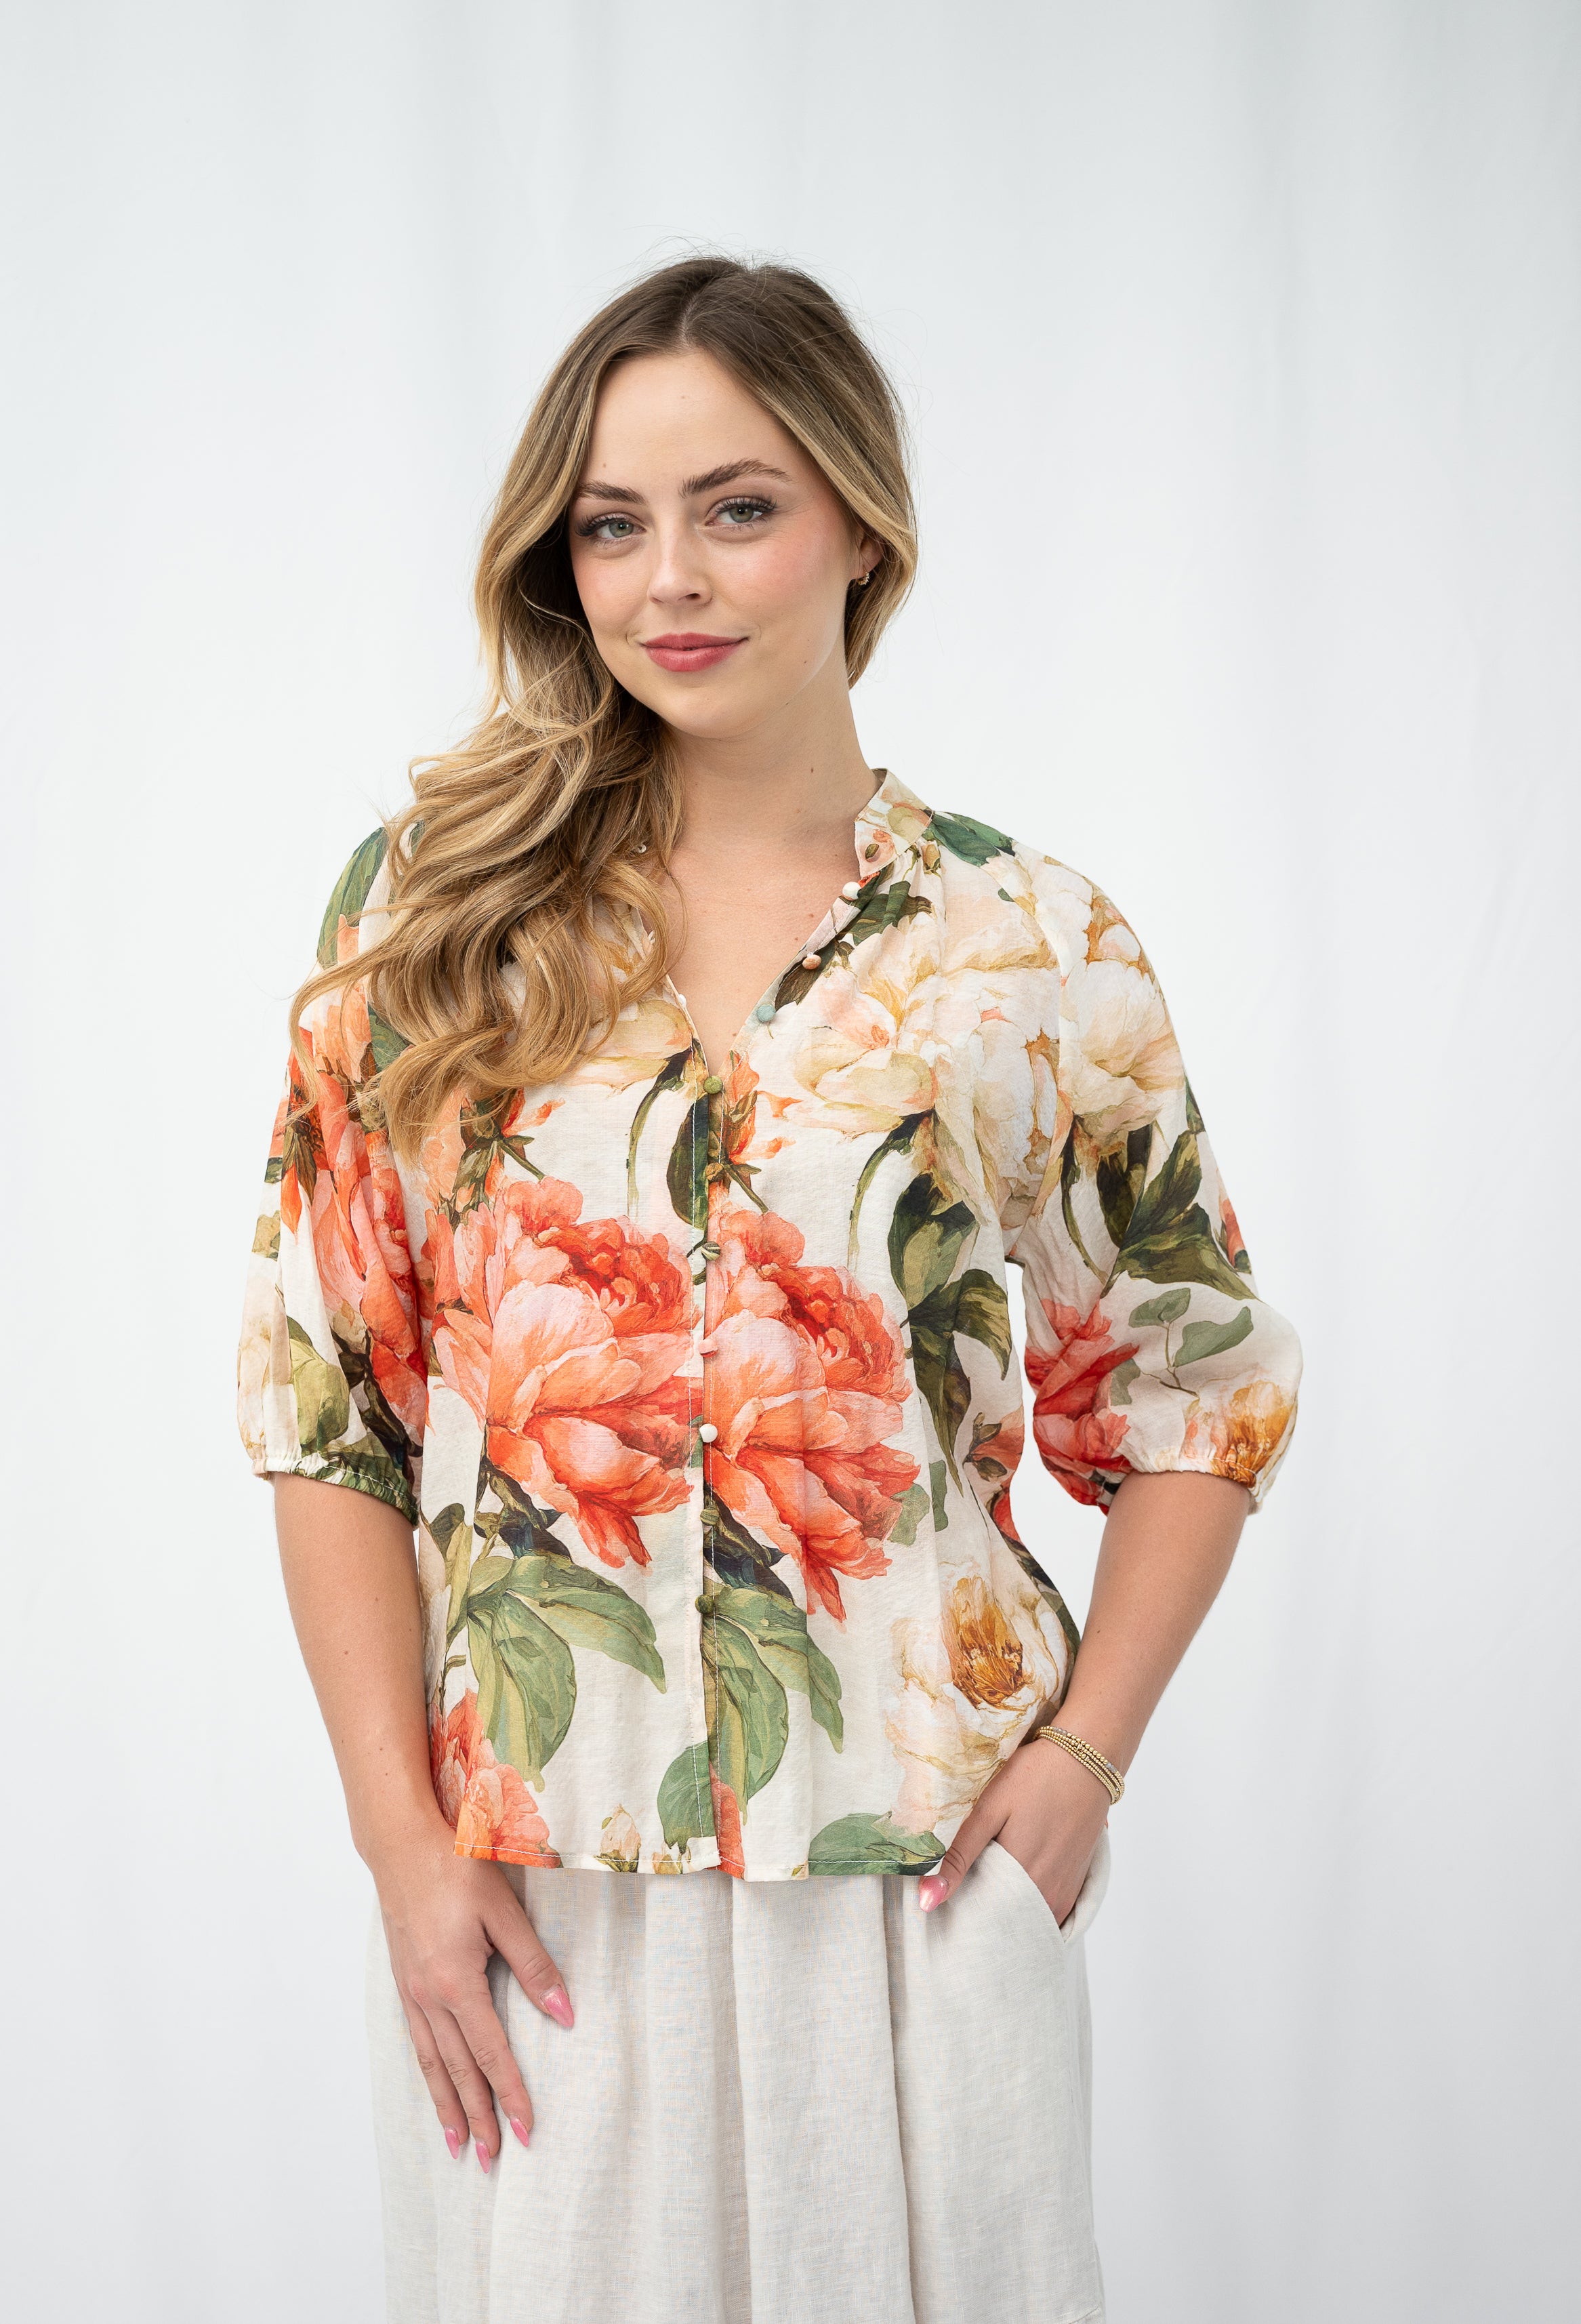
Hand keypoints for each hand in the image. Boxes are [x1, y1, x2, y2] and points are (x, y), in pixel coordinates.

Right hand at [371, 1811, 573, 2169]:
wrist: (401, 1847)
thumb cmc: (456, 1871)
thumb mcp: (504, 1912)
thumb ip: (534, 1966)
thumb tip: (565, 2015)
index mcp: (456, 1983)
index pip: (491, 2054)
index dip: (511, 2094)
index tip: (527, 2130)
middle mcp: (429, 1998)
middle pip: (459, 2071)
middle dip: (479, 2116)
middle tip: (494, 2158)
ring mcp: (411, 1993)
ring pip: (433, 2064)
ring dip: (449, 2106)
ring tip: (460, 2144)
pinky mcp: (404, 1984)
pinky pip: (418, 2043)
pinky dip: (429, 2074)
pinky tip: (437, 2087)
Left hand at [916, 1734, 1110, 1925]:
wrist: (1086, 1761)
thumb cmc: (1035, 1777)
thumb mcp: (990, 1809)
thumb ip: (960, 1856)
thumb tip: (926, 1901)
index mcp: (1016, 1877)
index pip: (978, 1917)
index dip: (959, 1909)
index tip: (944, 1898)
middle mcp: (1044, 1895)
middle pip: (1003, 1921)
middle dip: (981, 1912)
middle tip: (966, 1885)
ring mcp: (1064, 1893)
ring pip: (1026, 1919)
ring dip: (1006, 1909)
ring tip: (990, 1880)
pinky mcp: (1076, 1887)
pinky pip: (1048, 1914)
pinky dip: (1029, 1906)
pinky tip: (1018, 1882)